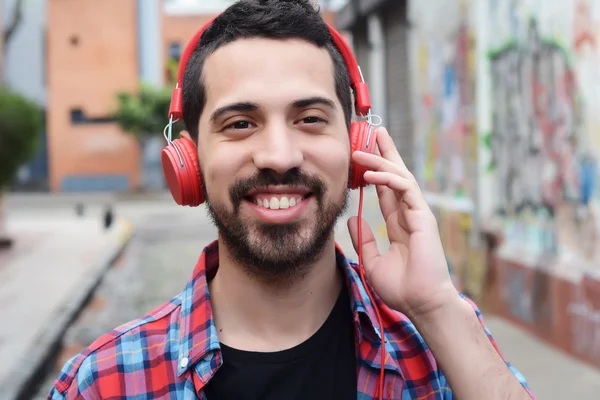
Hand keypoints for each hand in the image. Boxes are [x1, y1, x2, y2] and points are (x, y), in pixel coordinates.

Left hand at [347, 127, 458, 318]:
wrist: (420, 303)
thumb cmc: (401, 287)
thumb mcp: (372, 259)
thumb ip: (364, 238)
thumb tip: (353, 218)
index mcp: (399, 223)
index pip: (387, 189)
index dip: (375, 170)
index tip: (362, 155)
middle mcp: (409, 214)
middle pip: (396, 175)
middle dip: (385, 152)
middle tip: (372, 131)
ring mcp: (418, 213)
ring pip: (400, 176)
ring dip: (381, 160)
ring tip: (360, 150)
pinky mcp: (423, 216)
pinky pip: (406, 189)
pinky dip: (388, 179)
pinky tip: (370, 174)